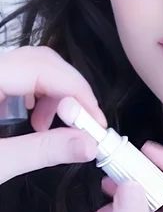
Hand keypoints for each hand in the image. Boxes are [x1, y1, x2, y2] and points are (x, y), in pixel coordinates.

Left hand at [0, 46, 106, 184]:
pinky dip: (36, 93)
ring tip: (47, 127)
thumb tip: (91, 145)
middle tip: (80, 123)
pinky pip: (18, 74)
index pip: (44, 69)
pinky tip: (33, 119)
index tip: (96, 122)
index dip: (77, 92)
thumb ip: (41, 151)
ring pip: (32, 65)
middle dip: (68, 90)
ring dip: (54, 92)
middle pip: (41, 60)